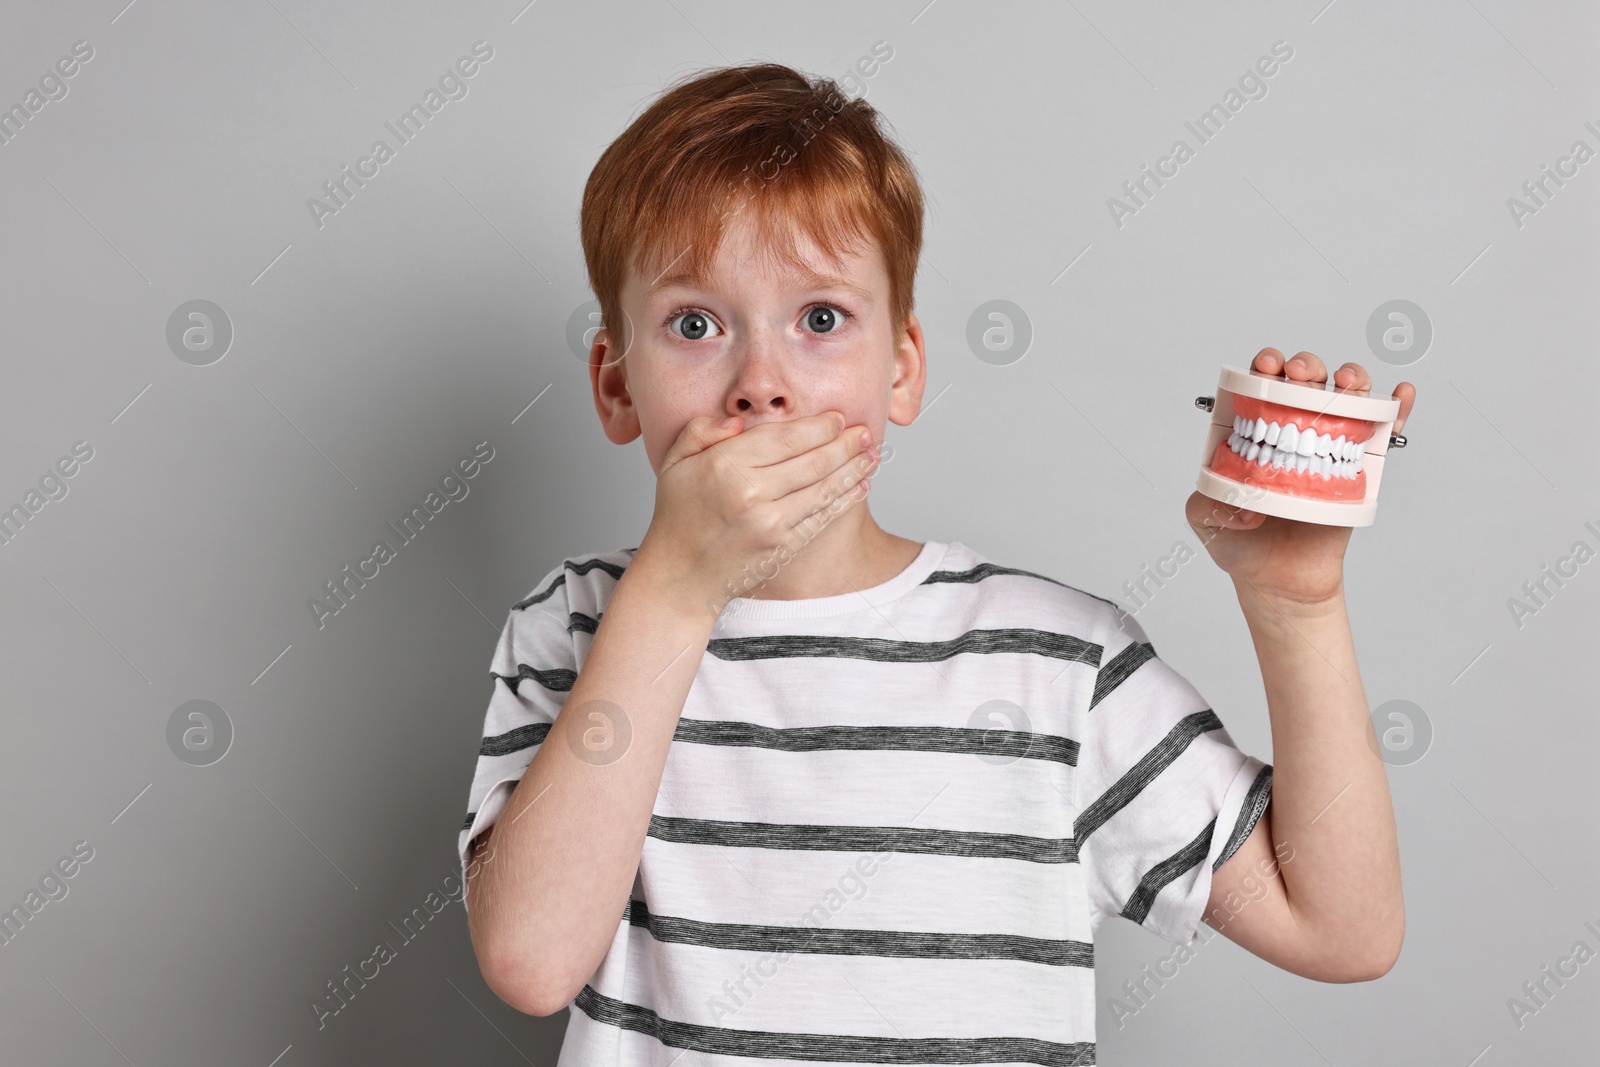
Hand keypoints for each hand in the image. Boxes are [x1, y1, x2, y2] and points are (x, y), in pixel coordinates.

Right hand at [634, 411, 879, 613]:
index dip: (818, 426)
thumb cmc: (678, 516)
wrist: (680, 575)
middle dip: (846, 444)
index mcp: (725, 465)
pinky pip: (821, 517)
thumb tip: (739, 422)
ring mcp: (770, 523)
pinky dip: (845, 499)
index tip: (838, 418)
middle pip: (813, 460)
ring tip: (872, 454)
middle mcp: (751, 493)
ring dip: (854, 469)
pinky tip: (860, 485)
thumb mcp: (675, 463)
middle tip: (865, 432)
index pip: (785, 438)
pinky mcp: (782, 546)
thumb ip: (701, 431)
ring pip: (824, 487)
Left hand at [1185, 348, 1417, 607]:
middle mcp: (1292, 431)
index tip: (1266, 368)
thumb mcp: (1206, 519)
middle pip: (1305, 382)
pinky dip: (1397, 409)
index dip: (1265, 367)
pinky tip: (1401, 395)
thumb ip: (1208, 504)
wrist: (1279, 584)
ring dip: (1352, 379)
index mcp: (1254, 432)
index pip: (1261, 386)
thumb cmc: (1241, 544)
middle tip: (1300, 376)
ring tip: (1348, 382)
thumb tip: (1243, 503)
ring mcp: (1329, 447)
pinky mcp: (1360, 469)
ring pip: (1346, 399)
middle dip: (1305, 367)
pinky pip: (1383, 433)